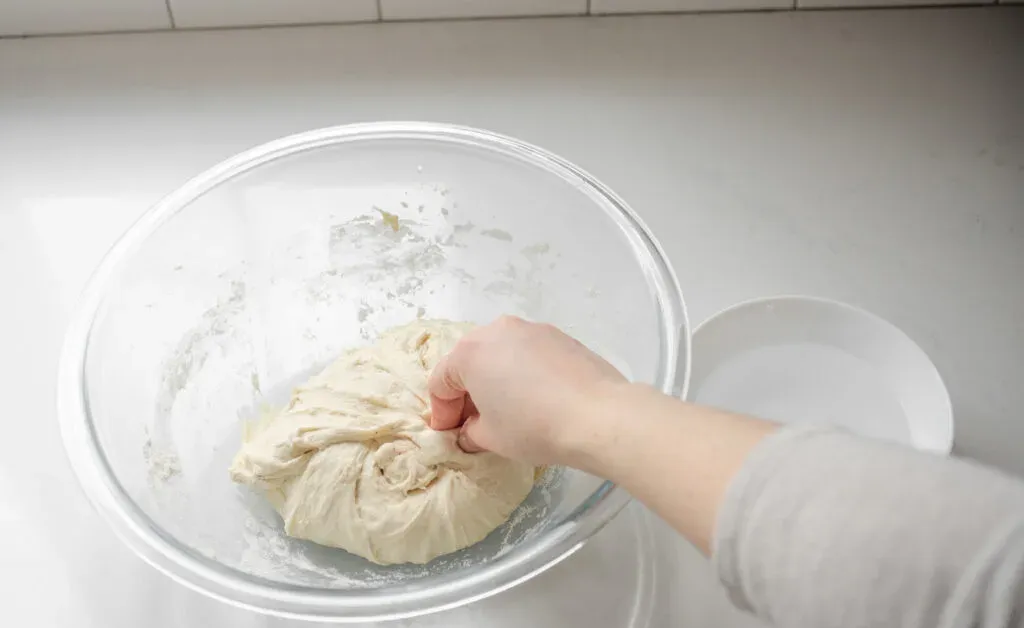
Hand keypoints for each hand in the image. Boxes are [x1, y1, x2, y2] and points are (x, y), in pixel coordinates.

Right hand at [428, 316, 626, 466]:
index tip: (450, 435)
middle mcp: (497, 330)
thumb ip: (470, 431)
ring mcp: (531, 329)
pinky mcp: (559, 336)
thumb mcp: (492, 438)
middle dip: (467, 394)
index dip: (442, 413)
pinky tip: (537, 398)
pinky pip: (528, 353)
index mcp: (470, 352)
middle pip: (469, 362)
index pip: (441, 383)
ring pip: (500, 354)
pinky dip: (523, 373)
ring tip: (507, 410)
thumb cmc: (534, 427)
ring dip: (495, 380)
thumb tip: (471, 429)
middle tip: (474, 424)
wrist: (598, 416)